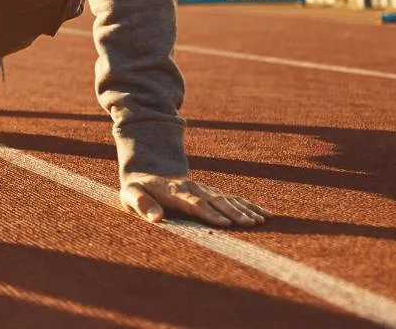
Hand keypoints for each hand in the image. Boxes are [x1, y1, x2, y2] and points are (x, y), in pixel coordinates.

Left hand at [122, 176, 268, 227]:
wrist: (147, 172)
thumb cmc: (137, 189)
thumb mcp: (130, 195)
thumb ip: (142, 204)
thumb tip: (156, 218)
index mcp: (173, 191)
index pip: (194, 202)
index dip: (209, 213)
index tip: (225, 223)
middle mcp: (192, 188)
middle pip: (215, 200)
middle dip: (233, 212)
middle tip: (250, 224)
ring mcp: (203, 189)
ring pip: (227, 199)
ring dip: (245, 209)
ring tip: (261, 220)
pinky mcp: (211, 192)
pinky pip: (233, 198)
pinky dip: (249, 205)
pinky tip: (265, 214)